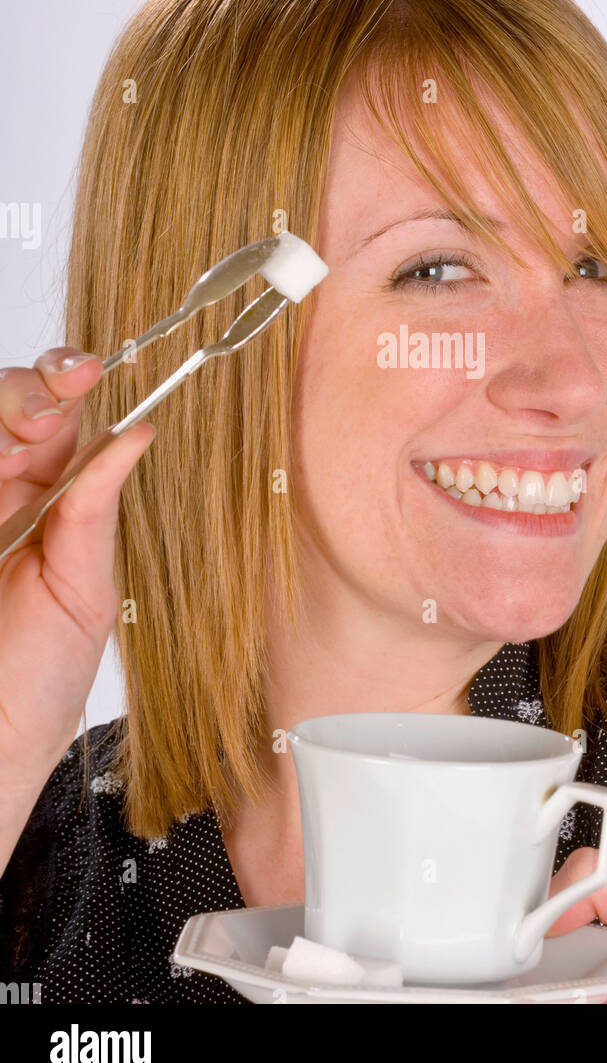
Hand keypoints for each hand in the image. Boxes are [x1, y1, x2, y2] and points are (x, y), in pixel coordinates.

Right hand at [0, 348, 154, 801]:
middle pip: (7, 406)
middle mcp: (2, 494)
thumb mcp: (83, 592)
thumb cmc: (35, 686)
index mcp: (50, 501)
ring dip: (1, 427)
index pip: (58, 417)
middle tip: (40, 419)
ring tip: (9, 467)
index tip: (87, 375)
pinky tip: (0, 481)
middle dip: (25, 394)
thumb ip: (96, 510)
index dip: (68, 385)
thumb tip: (137, 433)